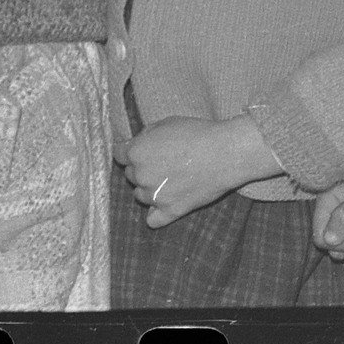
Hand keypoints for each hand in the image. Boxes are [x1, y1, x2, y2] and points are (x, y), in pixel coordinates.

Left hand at [123, 115, 278, 227]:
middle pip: (130, 175)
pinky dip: (156, 213)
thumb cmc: (197, 134)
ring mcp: (155, 196)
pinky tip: (162, 206)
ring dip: (149, 188)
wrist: (225, 153)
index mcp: (136, 152)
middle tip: (162, 162)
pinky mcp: (171, 211)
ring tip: (169, 179)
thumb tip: (137, 143)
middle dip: (141, 168)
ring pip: (141, 195)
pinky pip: (153, 220)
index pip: (119, 154)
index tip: (139, 150)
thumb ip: (145, 136)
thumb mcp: (165, 123)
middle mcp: (141, 175)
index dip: (129, 150)